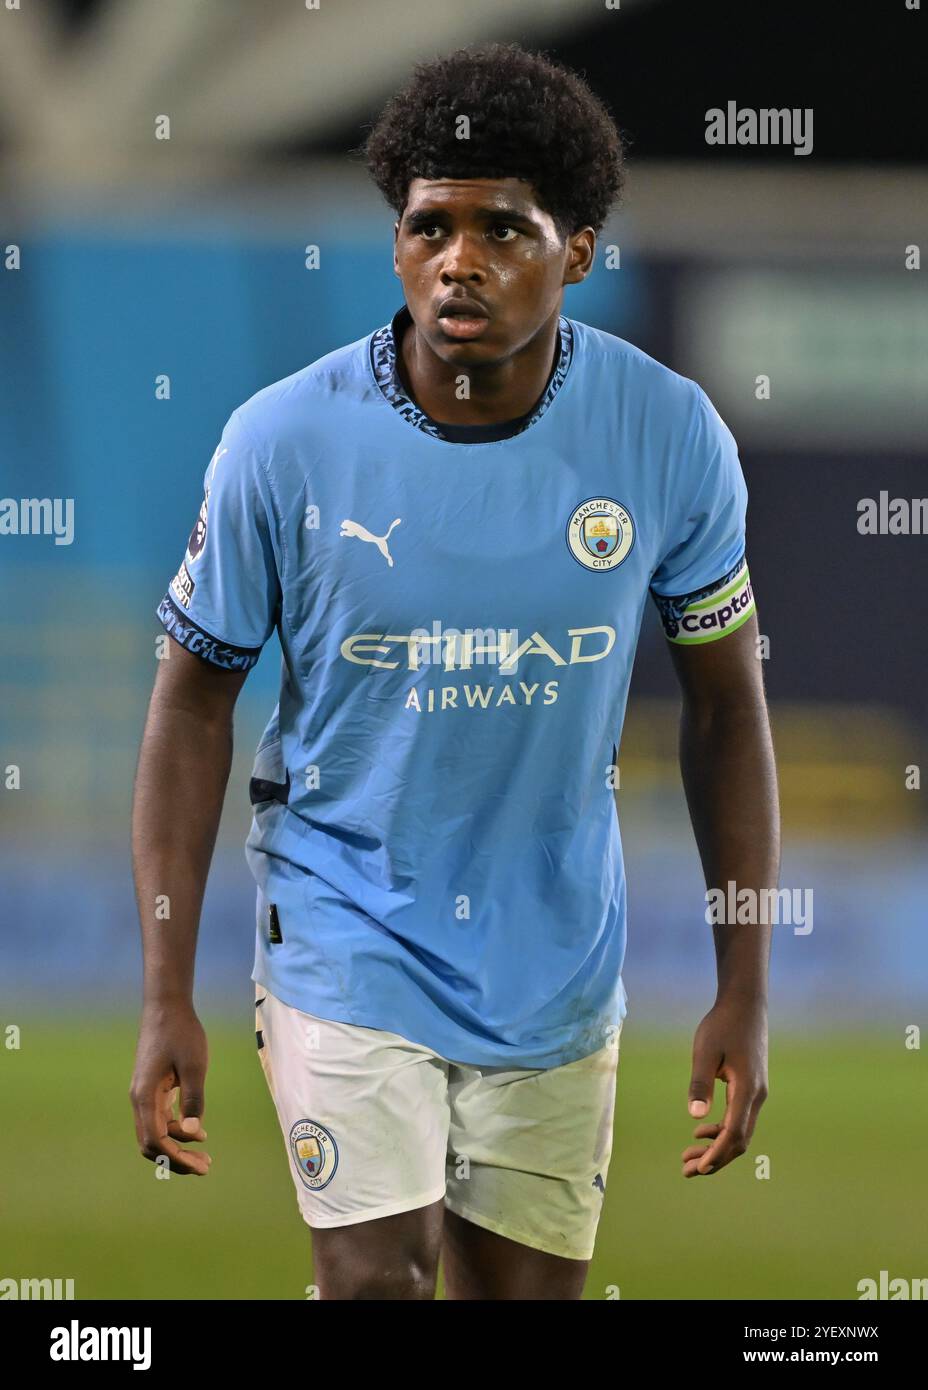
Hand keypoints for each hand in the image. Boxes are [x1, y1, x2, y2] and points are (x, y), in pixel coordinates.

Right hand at [129, 1000, 210, 1175]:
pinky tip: (197, 1133)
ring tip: (204, 1155)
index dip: (176, 1158)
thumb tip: (192, 1134)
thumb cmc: (182, 1033)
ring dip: (177, 1147)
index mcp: (145, 1096)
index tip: (200, 1165)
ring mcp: (144, 1095)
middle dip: (176, 1160)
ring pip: (155, 1133)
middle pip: (151, 1144)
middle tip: (205, 1167)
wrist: (166, 1006)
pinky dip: (175, 1131)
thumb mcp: (195, 1066)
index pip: (155, 1141)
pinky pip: (159, 1119)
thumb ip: (193, 1100)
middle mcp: (139, 1100)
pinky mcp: (152, 1088)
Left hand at [682, 996, 767, 1177]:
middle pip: (739, 1140)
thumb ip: (700, 1083)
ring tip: (688, 1157)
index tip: (699, 1169)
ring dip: (716, 1147)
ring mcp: (756, 1093)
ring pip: (740, 1131)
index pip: (733, 1132)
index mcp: (747, 1089)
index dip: (716, 1153)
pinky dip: (721, 1130)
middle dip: (715, 1158)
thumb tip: (695, 1116)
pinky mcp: (751, 1088)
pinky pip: (740, 1119)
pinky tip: (701, 1131)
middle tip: (687, 1171)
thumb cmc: (722, 1025)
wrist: (745, 1005)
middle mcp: (756, 1096)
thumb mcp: (705, 1052)